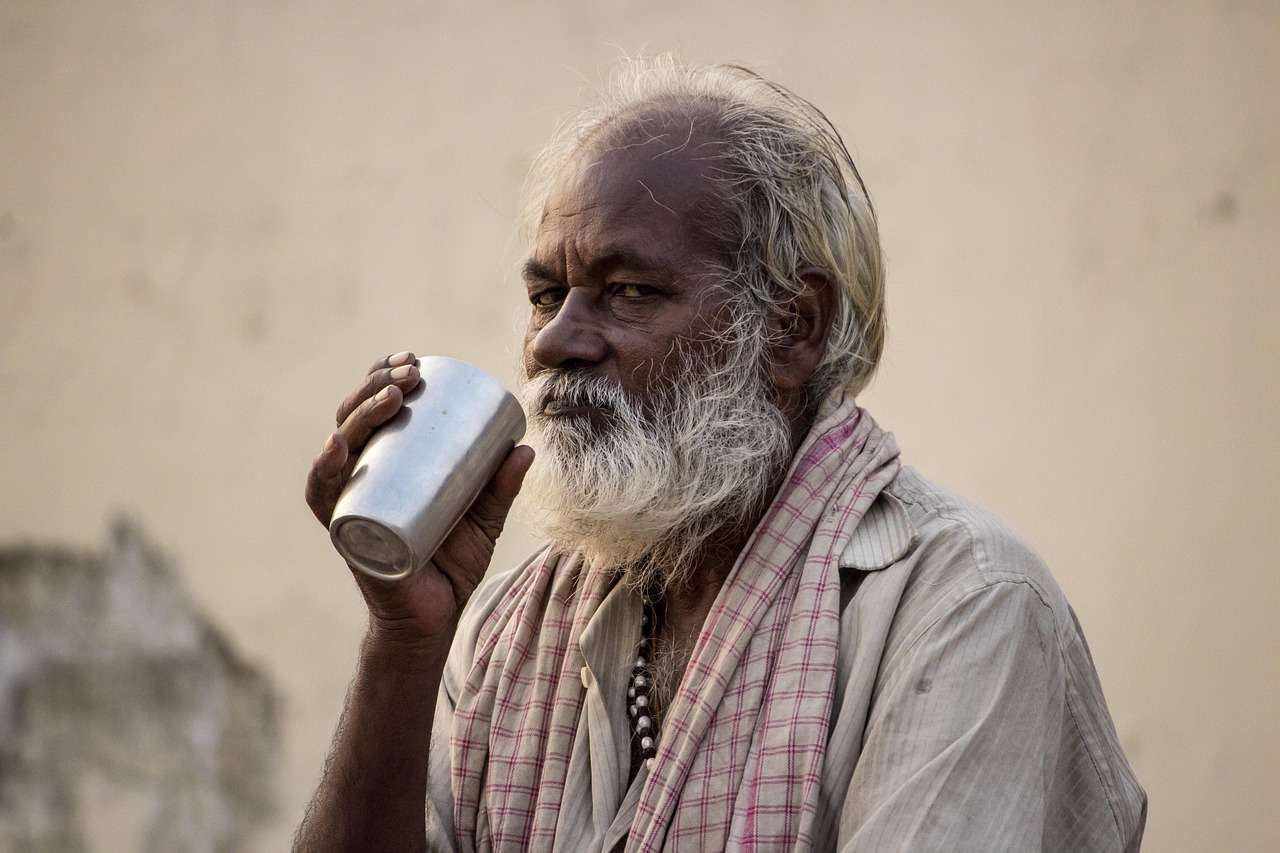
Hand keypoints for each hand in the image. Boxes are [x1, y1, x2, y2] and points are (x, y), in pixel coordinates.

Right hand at [305, 351, 533, 644]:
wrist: (434, 618)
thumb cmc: (452, 565)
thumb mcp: (483, 518)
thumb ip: (502, 486)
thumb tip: (527, 447)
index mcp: (388, 465)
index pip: (376, 410)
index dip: (385, 377)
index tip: (415, 361)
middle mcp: (361, 478)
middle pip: (356, 418)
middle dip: (377, 385)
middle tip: (411, 373)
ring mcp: (349, 502)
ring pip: (341, 445)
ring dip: (360, 413)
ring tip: (392, 395)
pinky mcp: (347, 530)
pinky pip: (324, 496)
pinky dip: (326, 470)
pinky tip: (338, 446)